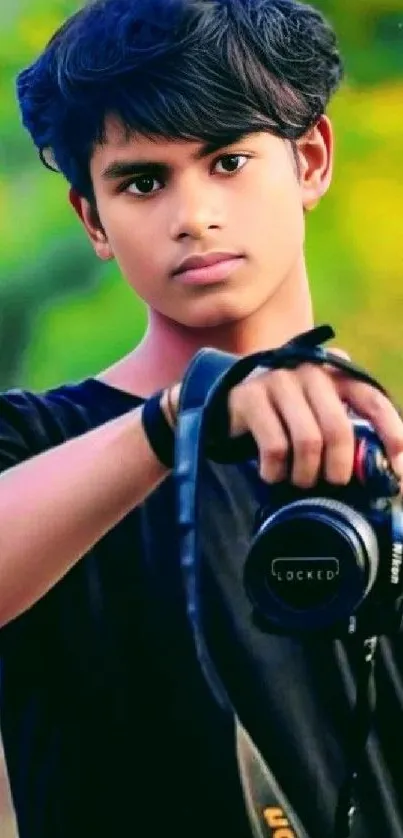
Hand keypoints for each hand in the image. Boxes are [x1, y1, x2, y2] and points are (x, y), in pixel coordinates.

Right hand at [226, 353, 402, 488]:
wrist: (234, 395)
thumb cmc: (290, 413)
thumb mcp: (323, 411)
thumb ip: (351, 432)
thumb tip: (388, 474)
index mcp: (338, 372)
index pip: (373, 401)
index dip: (391, 435)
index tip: (399, 471)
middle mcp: (311, 371)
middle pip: (338, 429)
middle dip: (340, 467)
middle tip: (334, 482)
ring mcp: (279, 381)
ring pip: (307, 441)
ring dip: (306, 473)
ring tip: (300, 480)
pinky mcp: (250, 397)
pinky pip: (274, 447)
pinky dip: (276, 471)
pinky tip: (273, 474)